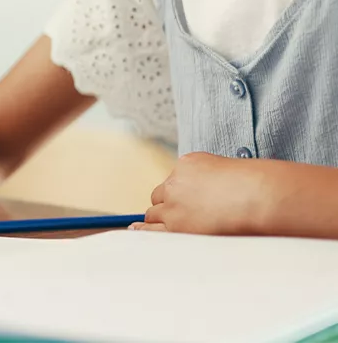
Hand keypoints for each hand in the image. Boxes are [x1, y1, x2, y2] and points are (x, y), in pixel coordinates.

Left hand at [130, 152, 272, 234]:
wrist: (259, 195)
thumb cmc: (255, 186)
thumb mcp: (228, 172)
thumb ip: (210, 181)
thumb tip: (208, 198)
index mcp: (187, 164)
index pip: (174, 182)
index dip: (179, 195)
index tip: (184, 202)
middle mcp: (175, 183)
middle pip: (159, 197)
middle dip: (166, 207)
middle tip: (177, 219)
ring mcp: (173, 205)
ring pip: (153, 215)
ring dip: (158, 222)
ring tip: (156, 231)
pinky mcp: (176, 225)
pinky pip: (153, 231)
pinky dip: (146, 232)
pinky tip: (138, 234)